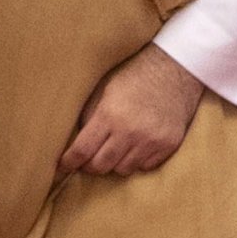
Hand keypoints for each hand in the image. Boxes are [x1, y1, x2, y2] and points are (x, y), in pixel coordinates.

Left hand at [59, 45, 205, 175]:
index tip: (61, 168)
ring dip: (116, 162)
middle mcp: (130, 131)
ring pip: (123, 169)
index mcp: (110, 114)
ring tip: (117, 146)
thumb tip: (74, 143)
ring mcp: (152, 140)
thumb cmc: (135, 75)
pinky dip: (138, 160)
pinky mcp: (169, 144)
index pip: (82, 151)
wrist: (175, 67)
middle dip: (91, 164)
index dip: (68, 162)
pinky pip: (145, 167)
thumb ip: (89, 116)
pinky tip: (138, 144)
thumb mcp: (105, 89)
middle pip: (101, 166)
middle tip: (90, 157)